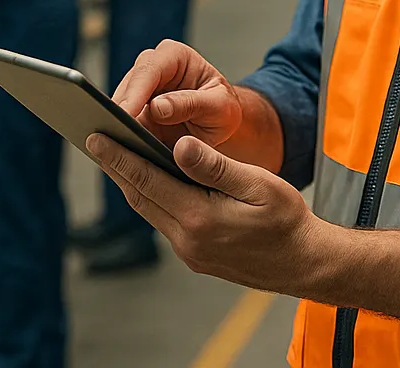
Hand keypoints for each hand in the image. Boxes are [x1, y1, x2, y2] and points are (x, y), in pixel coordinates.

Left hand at [86, 133, 328, 292]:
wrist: (305, 262)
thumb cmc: (287, 219)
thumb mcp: (258, 184)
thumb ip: (215, 166)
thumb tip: (179, 145)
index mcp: (200, 219)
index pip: (147, 180)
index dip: (119, 156)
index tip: (95, 136)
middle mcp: (188, 240)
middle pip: (139, 197)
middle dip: (116, 167)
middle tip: (94, 140)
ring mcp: (190, 252)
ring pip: (149, 211)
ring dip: (131, 183)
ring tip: (115, 156)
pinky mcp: (196, 257)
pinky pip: (164, 222)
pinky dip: (152, 198)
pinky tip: (150, 182)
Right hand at [112, 41, 244, 149]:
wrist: (218, 121)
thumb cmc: (222, 108)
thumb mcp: (220, 106)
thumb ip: (191, 104)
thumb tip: (156, 107)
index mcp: (175, 56)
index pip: (150, 70)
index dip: (135, 92)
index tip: (125, 113)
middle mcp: (151, 67)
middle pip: (127, 88)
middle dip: (119, 111)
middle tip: (113, 135)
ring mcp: (138, 90)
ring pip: (118, 107)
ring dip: (115, 126)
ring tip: (114, 149)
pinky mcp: (131, 112)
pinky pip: (119, 124)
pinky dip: (119, 138)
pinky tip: (118, 154)